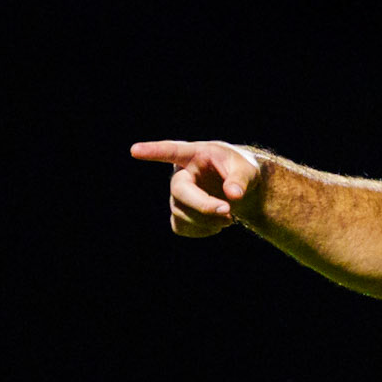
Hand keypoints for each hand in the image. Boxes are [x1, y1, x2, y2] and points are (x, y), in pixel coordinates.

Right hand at [130, 139, 260, 237]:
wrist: (241, 189)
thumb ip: (240, 180)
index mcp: (194, 155)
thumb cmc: (241, 172)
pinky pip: (180, 227)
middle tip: (228, 212)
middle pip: (178, 191)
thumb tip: (232, 195)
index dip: (153, 151)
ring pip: (180, 213)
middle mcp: (181, 174)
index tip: (135, 150)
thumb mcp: (246, 170)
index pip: (171, 151)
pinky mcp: (180, 213)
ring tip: (229, 218)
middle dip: (203, 206)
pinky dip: (200, 231)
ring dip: (206, 220)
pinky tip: (216, 225)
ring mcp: (178, 195)